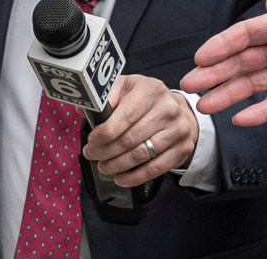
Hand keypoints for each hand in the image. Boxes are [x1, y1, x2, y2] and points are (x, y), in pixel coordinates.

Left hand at [83, 74, 198, 186]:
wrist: (175, 109)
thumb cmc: (144, 99)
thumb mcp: (126, 88)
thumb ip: (105, 96)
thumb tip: (83, 108)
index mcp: (151, 89)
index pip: (125, 115)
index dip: (105, 132)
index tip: (91, 141)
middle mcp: (168, 108)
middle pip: (131, 138)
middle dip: (106, 151)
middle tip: (92, 155)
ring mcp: (178, 129)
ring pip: (141, 155)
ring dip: (117, 165)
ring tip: (103, 166)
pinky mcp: (183, 148)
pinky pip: (156, 168)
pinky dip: (135, 177)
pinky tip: (120, 178)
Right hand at [181, 0, 266, 125]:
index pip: (247, 35)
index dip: (222, 46)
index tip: (201, 58)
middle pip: (243, 61)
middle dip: (216, 73)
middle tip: (191, 86)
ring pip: (254, 84)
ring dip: (230, 93)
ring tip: (206, 105)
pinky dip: (260, 111)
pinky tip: (239, 119)